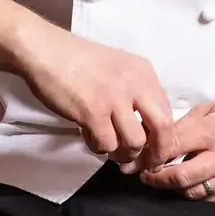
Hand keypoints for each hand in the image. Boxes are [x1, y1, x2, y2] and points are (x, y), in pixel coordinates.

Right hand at [18, 25, 173, 166]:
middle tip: (143, 165)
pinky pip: (106, 145)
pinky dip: (98, 147)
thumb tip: (147, 129)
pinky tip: (89, 136)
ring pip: (134, 143)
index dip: (163, 138)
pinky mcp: (93, 112)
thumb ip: (135, 93)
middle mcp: (135, 83)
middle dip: (155, 153)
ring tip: (109, 147)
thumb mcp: (118, 68)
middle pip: (163, 128)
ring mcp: (114, 98)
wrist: (46, 50)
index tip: (152, 152)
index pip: (168, 112)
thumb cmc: (78, 60)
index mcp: (143, 71)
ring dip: (123, 153)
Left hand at [135, 97, 214, 200]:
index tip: (140, 158)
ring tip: (165, 180)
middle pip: (179, 177)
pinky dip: (197, 193)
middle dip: (157, 178)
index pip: (172, 147)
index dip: (151, 154)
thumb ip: (187, 122)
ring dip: (175, 188)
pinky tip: (191, 184)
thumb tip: (162, 135)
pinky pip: (211, 199)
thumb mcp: (214, 107)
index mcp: (213, 131)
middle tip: (145, 176)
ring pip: (193, 192)